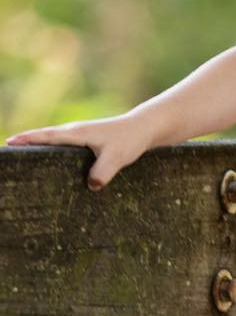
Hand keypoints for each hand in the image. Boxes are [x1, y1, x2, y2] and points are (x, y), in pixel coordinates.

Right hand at [5, 112, 149, 191]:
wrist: (142, 128)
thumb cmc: (129, 140)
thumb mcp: (117, 158)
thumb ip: (103, 172)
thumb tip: (91, 187)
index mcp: (77, 134)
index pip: (47, 137)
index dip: (28, 140)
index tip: (10, 142)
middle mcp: (74, 132)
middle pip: (44, 136)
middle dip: (25, 141)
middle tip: (7, 148)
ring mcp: (79, 136)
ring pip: (52, 140)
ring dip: (36, 144)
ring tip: (19, 154)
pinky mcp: (85, 141)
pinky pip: (62, 145)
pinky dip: (50, 148)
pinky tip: (46, 159)